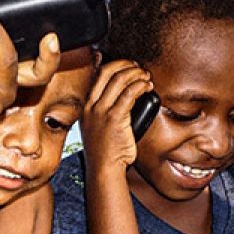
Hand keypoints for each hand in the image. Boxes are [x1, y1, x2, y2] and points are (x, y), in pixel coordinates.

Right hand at [80, 60, 152, 175]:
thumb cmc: (105, 152)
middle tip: (139, 68)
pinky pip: (129, 93)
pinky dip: (141, 86)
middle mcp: (91, 106)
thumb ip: (103, 111)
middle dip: (126, 65)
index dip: (115, 65)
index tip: (128, 67)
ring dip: (136, 74)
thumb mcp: (96, 127)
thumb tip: (123, 97)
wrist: (103, 169)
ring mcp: (101, 112)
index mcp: (86, 107)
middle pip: (108, 72)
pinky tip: (148, 87)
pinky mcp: (114, 118)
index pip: (98, 75)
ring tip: (146, 77)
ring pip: (120, 80)